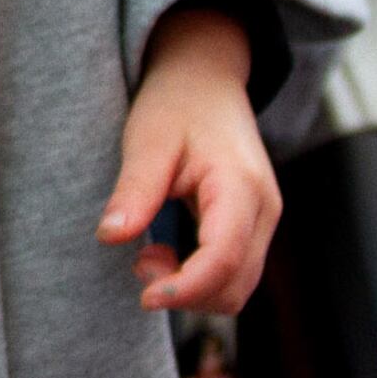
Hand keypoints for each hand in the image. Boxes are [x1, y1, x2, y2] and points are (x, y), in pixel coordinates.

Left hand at [96, 6, 279, 313]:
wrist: (206, 81)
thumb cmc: (176, 105)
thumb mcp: (147, 141)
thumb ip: (134, 191)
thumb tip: (111, 237)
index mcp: (241, 186)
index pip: (223, 258)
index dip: (185, 288)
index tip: (145, 296)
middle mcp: (265, 210)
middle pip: (235, 287)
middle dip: (184, 292)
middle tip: (139, 261)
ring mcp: (264, 221)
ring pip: (237, 288)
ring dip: (191, 289)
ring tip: (150, 254)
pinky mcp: (252, 228)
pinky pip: (233, 273)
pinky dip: (198, 278)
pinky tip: (168, 252)